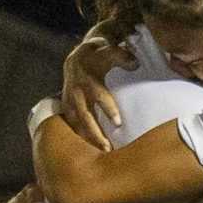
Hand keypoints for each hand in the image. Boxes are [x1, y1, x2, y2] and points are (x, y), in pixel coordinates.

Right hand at [60, 34, 134, 149]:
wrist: (77, 59)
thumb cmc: (98, 56)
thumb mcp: (108, 50)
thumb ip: (122, 56)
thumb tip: (135, 64)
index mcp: (88, 77)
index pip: (99, 94)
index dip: (108, 108)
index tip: (118, 123)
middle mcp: (77, 91)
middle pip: (85, 115)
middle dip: (96, 131)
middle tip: (108, 147)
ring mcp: (70, 101)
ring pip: (77, 123)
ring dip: (88, 138)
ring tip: (103, 152)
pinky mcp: (67, 108)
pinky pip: (72, 125)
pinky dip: (80, 137)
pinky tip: (90, 151)